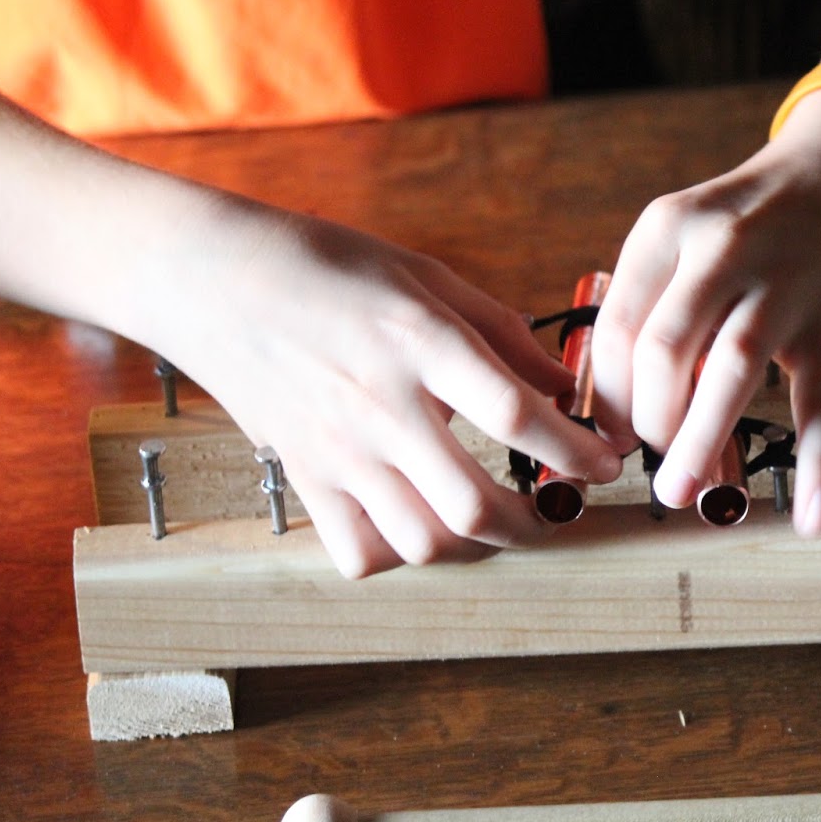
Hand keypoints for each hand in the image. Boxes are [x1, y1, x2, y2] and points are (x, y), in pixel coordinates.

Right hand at [142, 196, 622, 577]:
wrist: (215, 279)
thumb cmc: (329, 266)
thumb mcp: (427, 276)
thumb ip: (501, 332)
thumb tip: (562, 381)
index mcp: (421, 342)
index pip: (517, 416)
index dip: (575, 451)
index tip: (605, 464)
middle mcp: (380, 406)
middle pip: (474, 505)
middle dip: (536, 521)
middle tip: (557, 508)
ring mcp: (337, 450)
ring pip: (423, 541)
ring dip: (475, 542)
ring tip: (496, 517)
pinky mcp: (304, 477)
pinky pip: (359, 552)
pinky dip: (401, 555)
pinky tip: (421, 522)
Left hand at [589, 86, 820, 534]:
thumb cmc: (757, 214)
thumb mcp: (690, 230)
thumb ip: (657, 302)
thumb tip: (623, 405)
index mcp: (666, 227)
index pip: (618, 328)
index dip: (608, 395)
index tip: (611, 436)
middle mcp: (720, 246)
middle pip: (662, 351)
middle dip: (647, 421)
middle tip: (652, 461)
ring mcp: (783, 279)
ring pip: (730, 371)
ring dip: (700, 442)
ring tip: (682, 493)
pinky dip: (819, 464)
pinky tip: (814, 517)